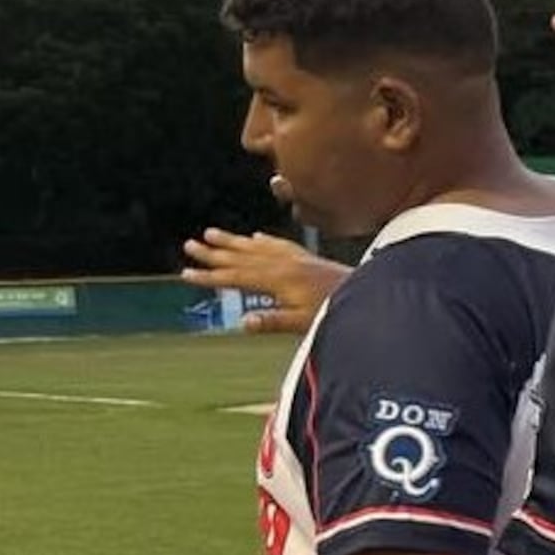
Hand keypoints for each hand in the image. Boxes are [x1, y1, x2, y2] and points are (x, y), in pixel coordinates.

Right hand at [182, 230, 347, 334]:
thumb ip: (274, 321)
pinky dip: (264, 241)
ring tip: (210, 232)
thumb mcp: (304, 322)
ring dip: (233, 241)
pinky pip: (280, 244)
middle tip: (188, 244)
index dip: (210, 276)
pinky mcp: (308, 258)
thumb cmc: (334, 311)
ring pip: (257, 246)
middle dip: (214, 252)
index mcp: (279, 279)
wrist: (369, 294)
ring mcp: (296, 258)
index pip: (236, 276)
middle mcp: (285, 264)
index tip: (185, 274)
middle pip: (242, 256)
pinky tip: (254, 237)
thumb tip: (243, 322)